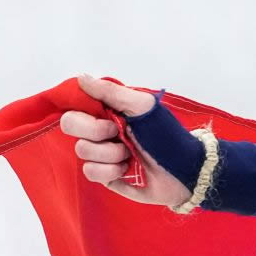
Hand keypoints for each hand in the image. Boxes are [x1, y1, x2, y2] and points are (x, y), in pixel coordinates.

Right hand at [59, 74, 191, 207]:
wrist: (184, 170)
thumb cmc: (167, 136)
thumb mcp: (143, 107)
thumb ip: (111, 92)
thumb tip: (81, 78)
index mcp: (107, 112)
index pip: (74, 108)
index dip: (85, 115)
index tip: (108, 118)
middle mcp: (100, 132)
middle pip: (71, 127)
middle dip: (96, 132)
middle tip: (119, 134)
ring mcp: (101, 155)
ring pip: (82, 151)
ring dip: (110, 153)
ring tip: (130, 154)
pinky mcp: (105, 177)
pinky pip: (90, 172)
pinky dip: (111, 171)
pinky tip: (127, 169)